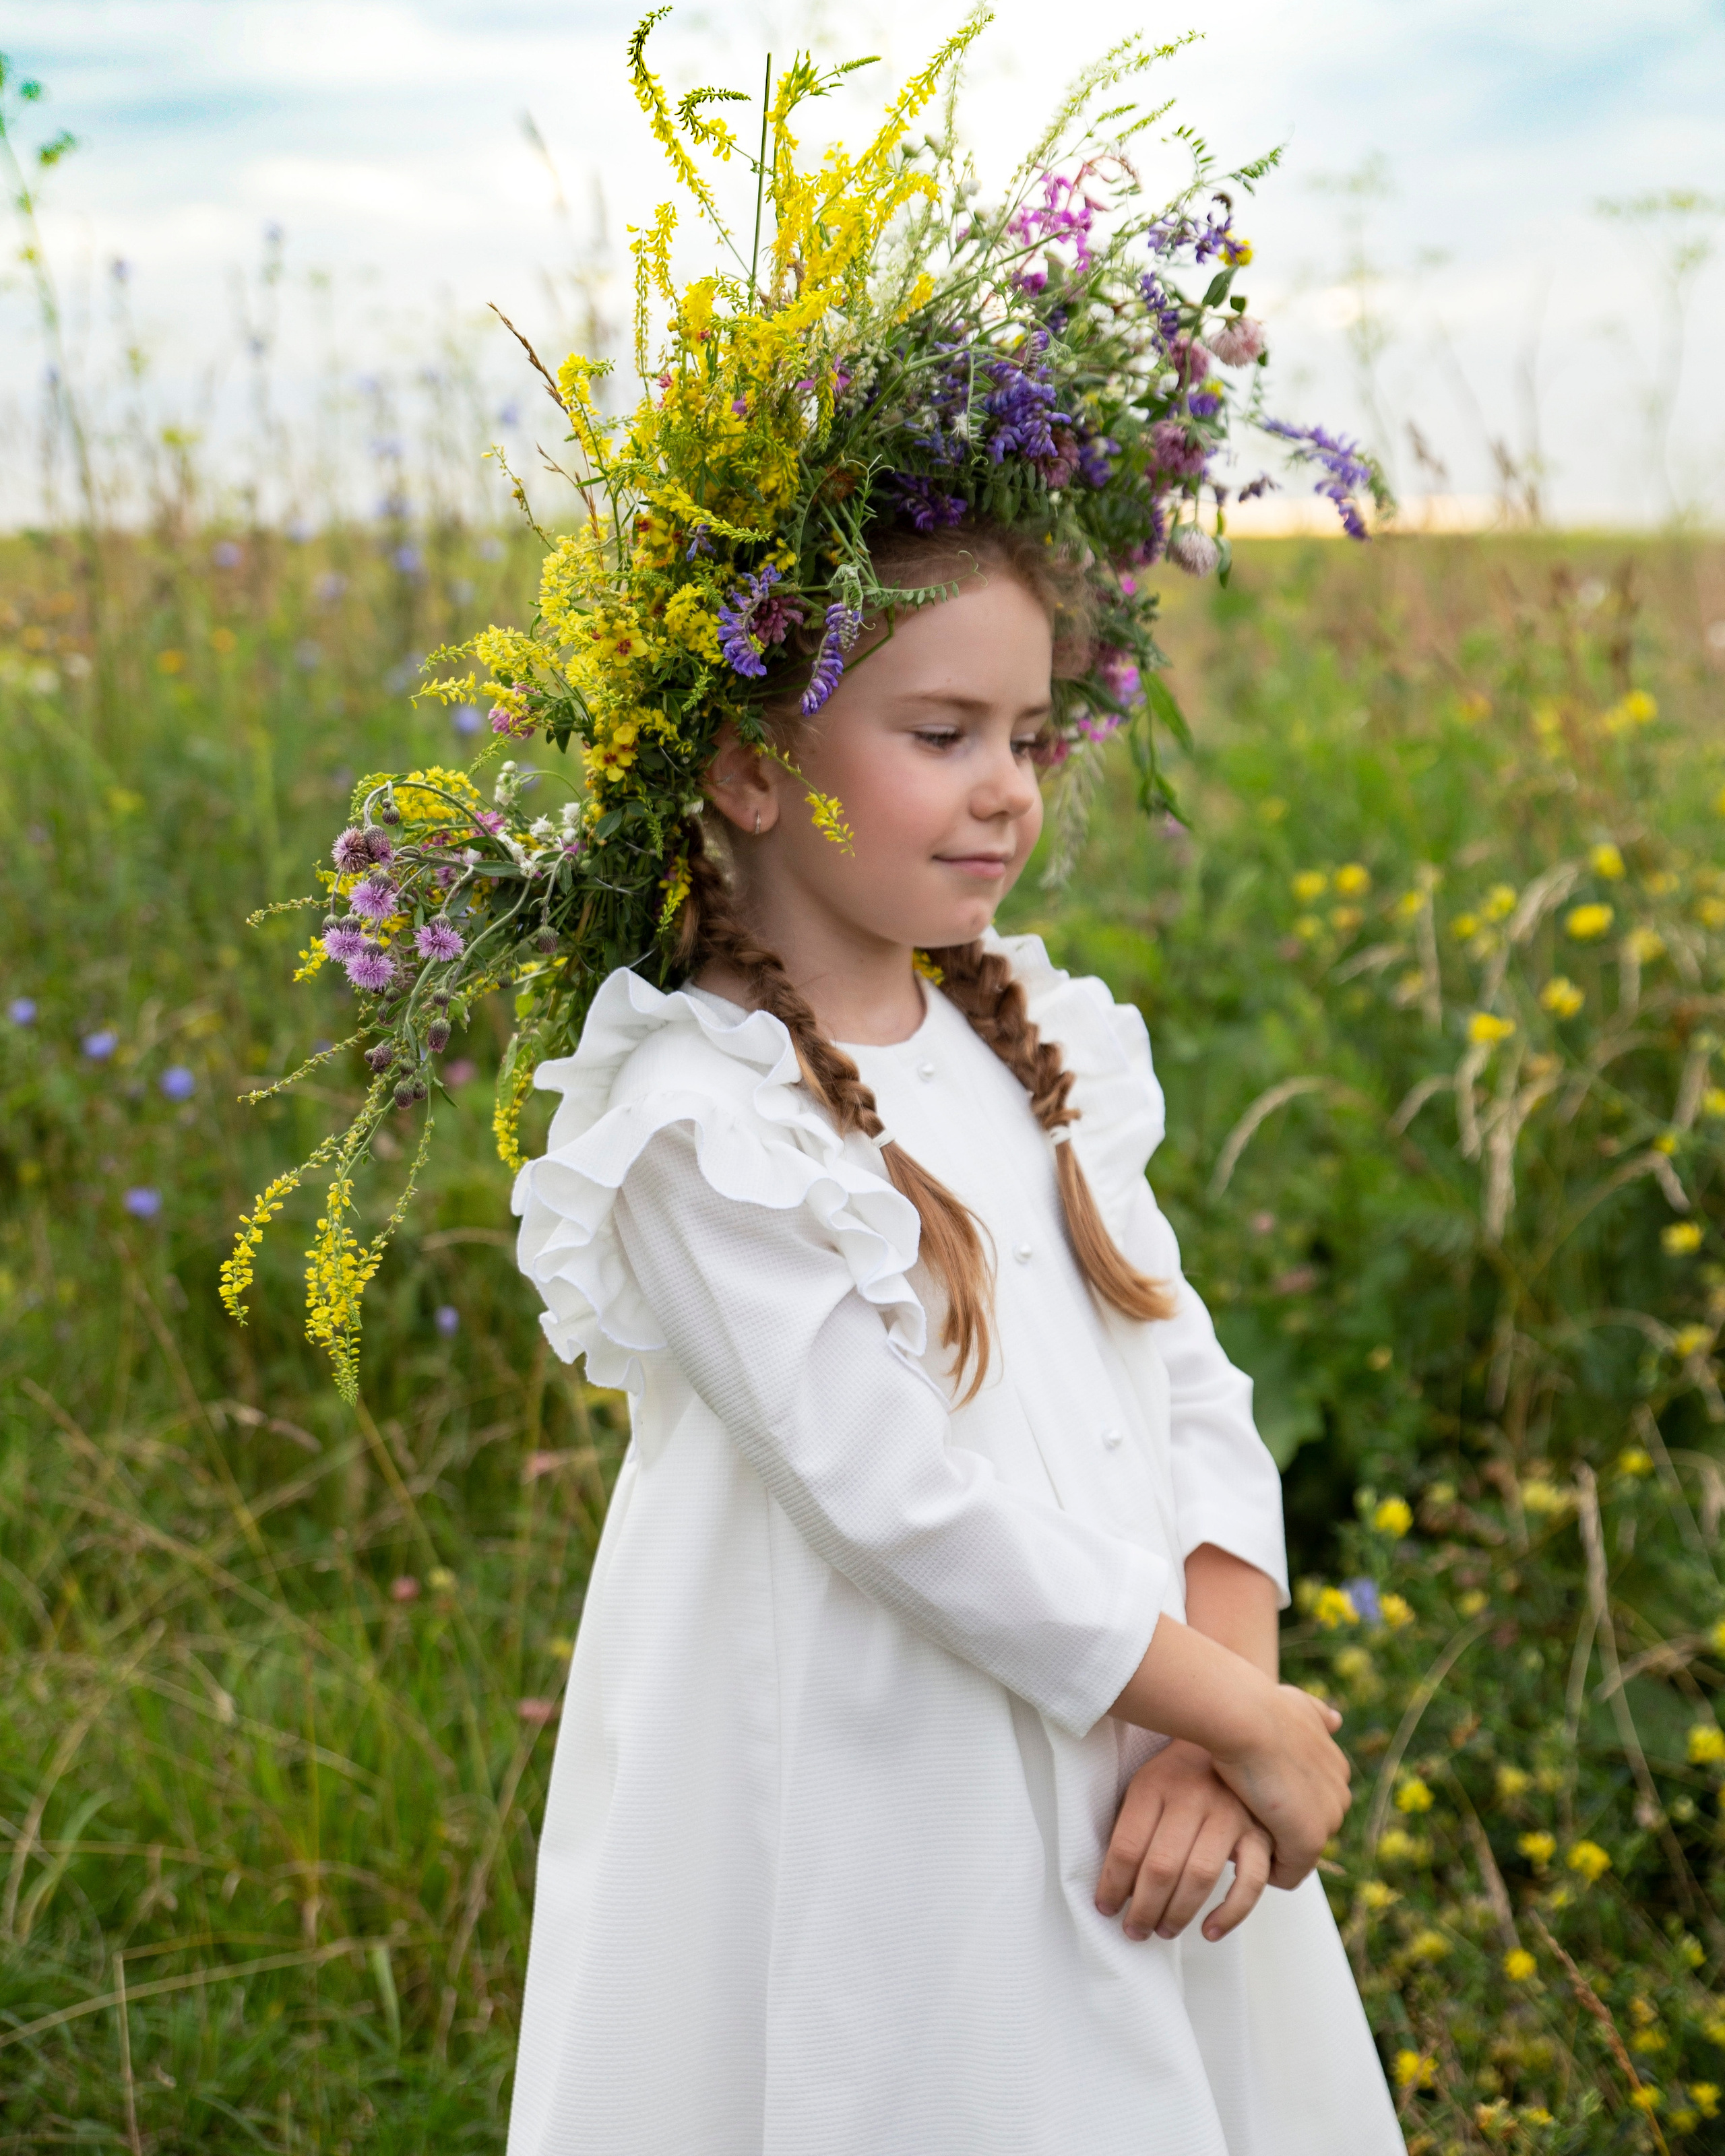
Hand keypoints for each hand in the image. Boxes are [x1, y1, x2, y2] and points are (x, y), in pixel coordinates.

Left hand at [1095, 1740, 1273, 1943]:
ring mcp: (1229, 1814)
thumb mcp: (1148, 1783)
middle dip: (1143, 1908)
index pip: (1126, 1846)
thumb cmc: (1180, 1774)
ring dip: (1178, 1914)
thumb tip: (1115, 1885)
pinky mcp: (1260, 1832)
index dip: (1112, 1885)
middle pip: (1160, 1867)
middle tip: (1134, 1930)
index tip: (1106, 1907)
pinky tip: (1210, 1930)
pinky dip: (1230, 1913)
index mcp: (1155, 1783)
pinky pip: (1249, 1881)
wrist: (1234, 1735)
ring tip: (1162, 1931)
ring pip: (1200, 1877)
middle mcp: (1192, 1797)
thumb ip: (1134, 1825)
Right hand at [1207, 1684, 1350, 1889]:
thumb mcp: (1297, 1704)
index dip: (1279, 1804)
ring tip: (1238, 1833)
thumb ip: (1318, 1715)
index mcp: (1335, 1768)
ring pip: (1297, 1852)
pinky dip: (1266, 1870)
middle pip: (1306, 1829)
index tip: (1251, 1797)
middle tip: (1240, 1817)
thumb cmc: (1260, 1706)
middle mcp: (1339, 1795)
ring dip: (1270, 1848)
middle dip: (1277, 1829)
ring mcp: (1327, 1821)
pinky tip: (1241, 1854)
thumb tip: (1336, 1720)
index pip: (1311, 1803)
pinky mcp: (1309, 1841)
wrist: (1247, 1718)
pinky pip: (1289, 1874)